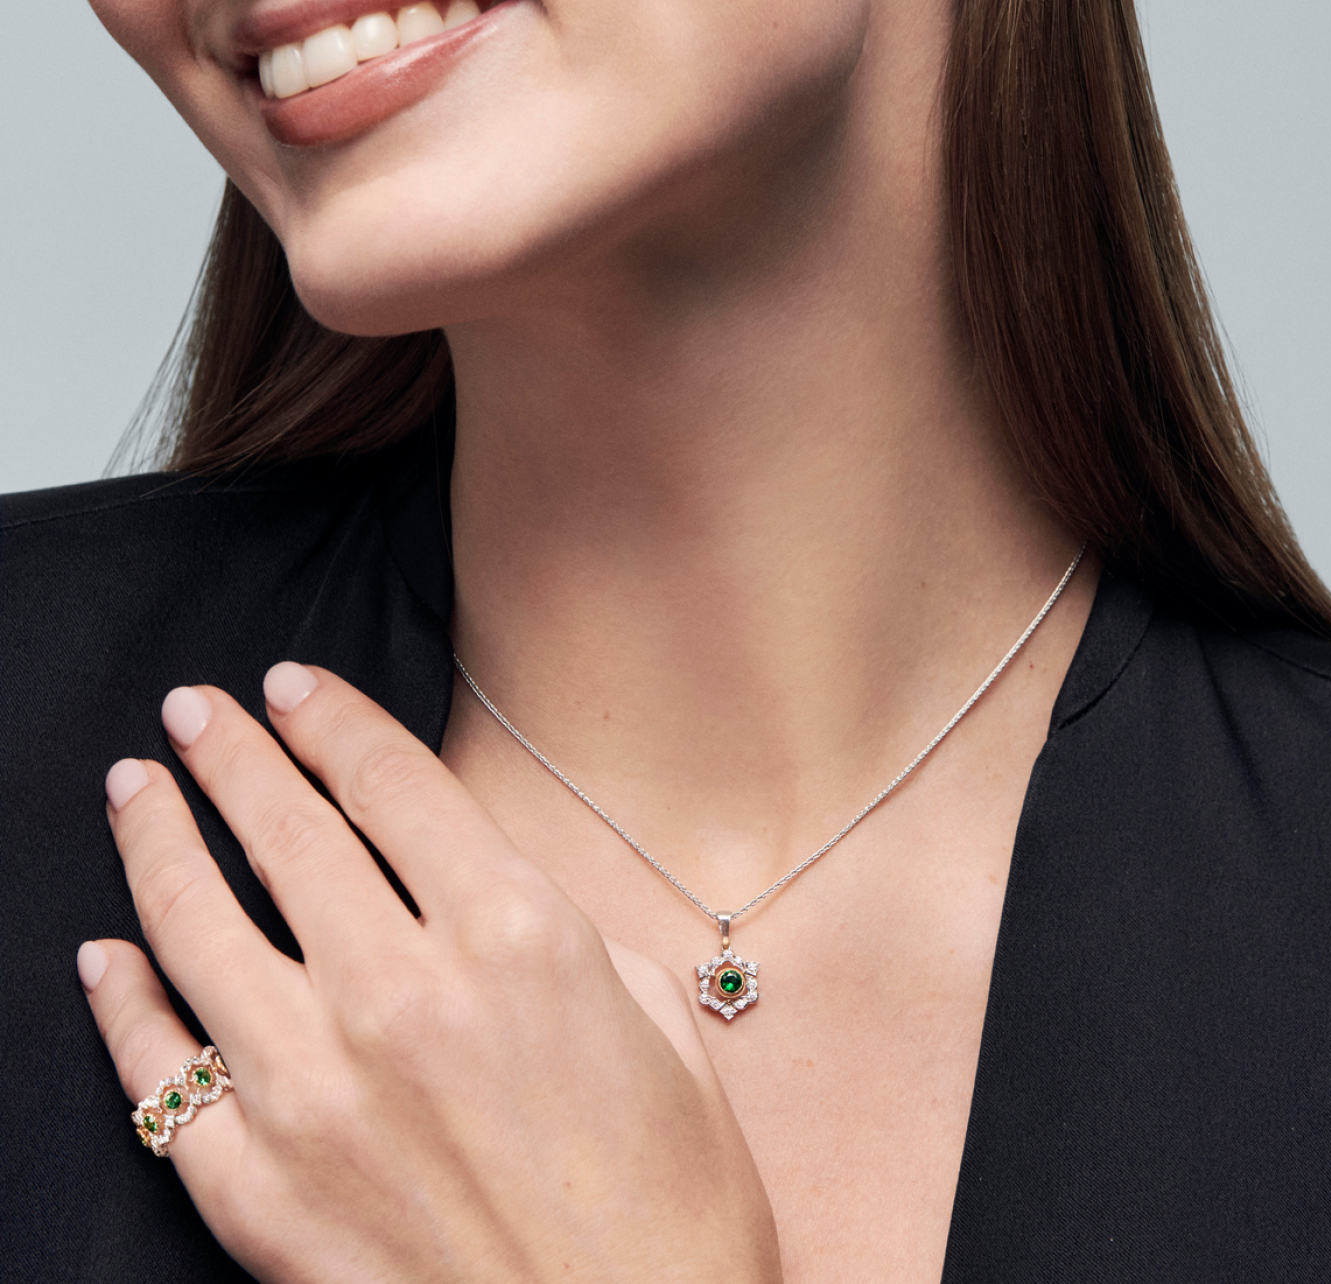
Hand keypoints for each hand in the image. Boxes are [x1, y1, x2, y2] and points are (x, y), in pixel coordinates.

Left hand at [79, 663, 780, 1282]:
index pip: (391, 782)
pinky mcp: (260, 1195)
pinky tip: (107, 956)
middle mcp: (401, 997)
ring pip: (201, 929)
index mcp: (515, 936)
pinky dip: (124, 1004)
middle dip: (231, 754)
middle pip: (287, 833)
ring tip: (133, 791)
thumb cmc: (671, 1192)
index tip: (290, 687)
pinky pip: (162, 1077)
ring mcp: (314, 1098)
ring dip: (157, 843)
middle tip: (193, 710)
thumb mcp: (649, 1012)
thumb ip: (554, 924)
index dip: (331, 719)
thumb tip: (470, 878)